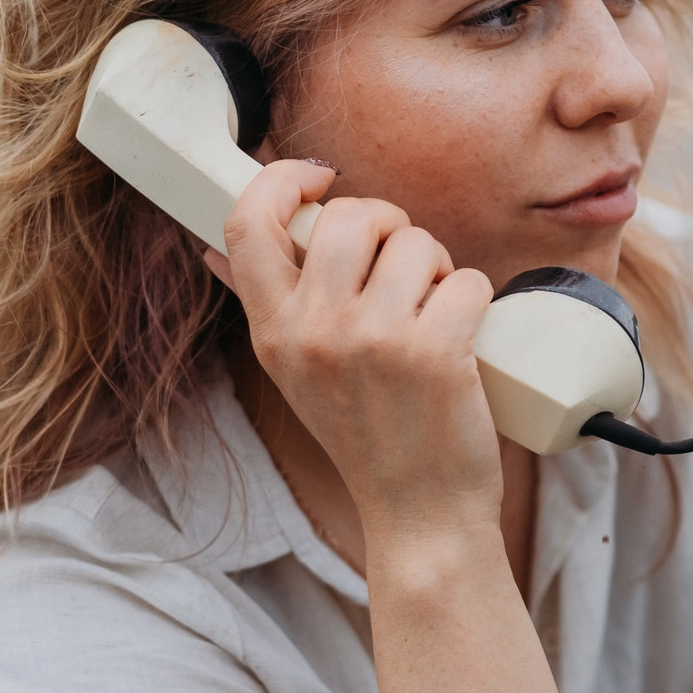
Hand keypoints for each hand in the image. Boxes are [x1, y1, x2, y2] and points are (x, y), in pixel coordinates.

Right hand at [208, 159, 503, 541]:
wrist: (419, 514)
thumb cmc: (367, 436)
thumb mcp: (295, 372)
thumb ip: (269, 304)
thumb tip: (216, 247)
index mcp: (273, 331)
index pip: (246, 222)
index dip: (282, 181)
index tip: (318, 178)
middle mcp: (314, 332)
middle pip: (349, 214)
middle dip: (390, 225)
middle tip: (404, 265)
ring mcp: (374, 341)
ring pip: (417, 241)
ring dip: (438, 267)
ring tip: (434, 311)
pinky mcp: (435, 353)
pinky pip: (468, 280)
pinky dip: (477, 300)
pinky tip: (464, 337)